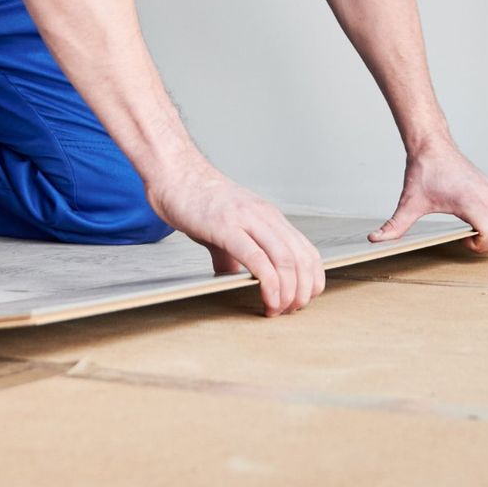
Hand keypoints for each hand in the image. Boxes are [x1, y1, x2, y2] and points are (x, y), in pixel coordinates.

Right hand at [146, 159, 325, 315]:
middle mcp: (265, 216)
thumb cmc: (199, 201)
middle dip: (302, 292)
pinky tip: (267, 298)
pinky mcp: (226, 227)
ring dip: (288, 292)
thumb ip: (236, 255)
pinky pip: (257, 258)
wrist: (176, 175)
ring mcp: (247, 220)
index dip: (312, 281)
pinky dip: (269, 283)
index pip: (307, 252)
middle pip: (301, 259)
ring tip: (278, 309)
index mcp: (270, 218)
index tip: (302, 301)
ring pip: (285, 260)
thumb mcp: (228, 230)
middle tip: (290, 311)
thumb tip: (238, 280)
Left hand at [369, 142, 487, 252]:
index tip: (463, 240)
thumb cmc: (424, 171)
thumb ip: (394, 226)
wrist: (433, 145)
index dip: (481, 247)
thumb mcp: (409, 202)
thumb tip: (374, 240)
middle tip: (469, 240)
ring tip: (476, 232)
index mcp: (470, 201)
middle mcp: (487, 196)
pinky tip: (479, 221)